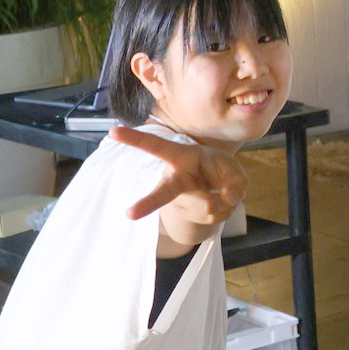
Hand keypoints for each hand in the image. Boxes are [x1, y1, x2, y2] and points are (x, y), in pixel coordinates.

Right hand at [111, 126, 246, 232]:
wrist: (213, 186)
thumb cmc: (217, 168)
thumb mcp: (232, 167)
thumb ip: (236, 181)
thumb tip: (230, 199)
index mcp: (180, 157)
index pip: (156, 146)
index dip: (135, 139)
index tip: (113, 131)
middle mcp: (173, 178)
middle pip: (163, 193)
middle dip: (147, 204)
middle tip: (129, 215)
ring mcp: (178, 200)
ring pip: (208, 206)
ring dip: (224, 201)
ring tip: (220, 189)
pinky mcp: (187, 215)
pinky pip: (214, 218)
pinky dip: (225, 210)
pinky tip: (217, 200)